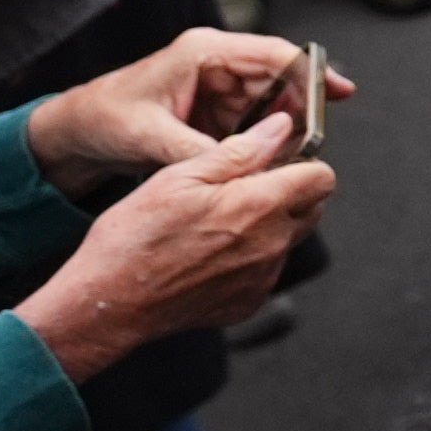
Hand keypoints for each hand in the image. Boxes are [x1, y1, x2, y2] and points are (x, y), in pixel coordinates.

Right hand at [9, 114, 331, 378]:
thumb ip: (240, 151)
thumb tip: (282, 126)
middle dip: (289, 193)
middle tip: (242, 190)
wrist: (108, 304)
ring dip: (269, 227)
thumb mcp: (180, 177)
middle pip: (311, 208)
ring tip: (217, 224)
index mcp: (260, 206)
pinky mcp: (249, 303)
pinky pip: (266, 271)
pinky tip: (210, 255)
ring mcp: (262, 278)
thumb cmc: (134, 238)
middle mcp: (271, 245)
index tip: (275, 164)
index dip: (302, 165)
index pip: (323, 177)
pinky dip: (250, 259)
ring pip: (289, 239)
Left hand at [27, 30, 337, 192]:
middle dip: (300, 110)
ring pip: (271, 106)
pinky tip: (266, 163)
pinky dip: (263, 143)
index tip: (340, 92)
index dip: (312, 71)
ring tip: (289, 159)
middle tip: (313, 143)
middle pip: (280, 80)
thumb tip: (242, 166)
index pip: (273, 54)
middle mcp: (217, 64)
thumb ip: (197, 150)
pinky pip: (253, 124)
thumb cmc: (103, 119)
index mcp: (204, 52)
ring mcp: (218, 88)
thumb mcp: (148, 137)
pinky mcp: (215, 112)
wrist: (74, 133)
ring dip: (282, 131)